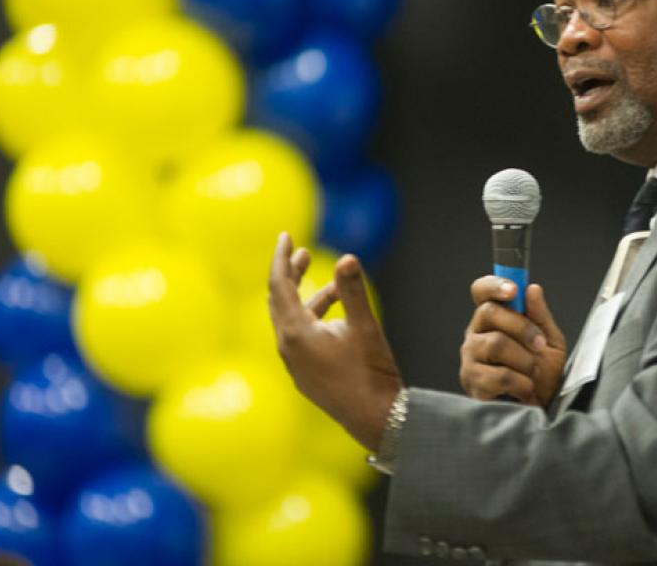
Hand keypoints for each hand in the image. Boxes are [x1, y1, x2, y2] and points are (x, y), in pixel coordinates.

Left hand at [268, 232, 401, 451]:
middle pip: (280, 301)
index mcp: (296, 333)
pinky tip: (338, 318)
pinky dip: (313, 318)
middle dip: (291, 274)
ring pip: (292, 320)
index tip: (285, 237)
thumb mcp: (365, 328)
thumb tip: (347, 257)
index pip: (279, 285)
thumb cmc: (371, 373)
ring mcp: (295, 364)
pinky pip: (300, 337)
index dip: (282, 258)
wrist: (376, 420)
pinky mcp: (306, 374)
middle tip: (303, 253)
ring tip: (333, 285)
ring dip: (307, 298)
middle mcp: (288, 348)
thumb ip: (353, 291)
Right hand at [459, 277, 566, 406]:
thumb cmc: (543, 375)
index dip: (494, 285)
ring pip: (496, 344)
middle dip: (522, 327)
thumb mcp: (550, 341)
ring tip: (532, 373)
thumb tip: (532, 289)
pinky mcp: (472, 383)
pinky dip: (521, 383)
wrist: (542, 409)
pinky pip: (500, 375)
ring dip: (525, 360)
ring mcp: (470, 358)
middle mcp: (476, 334)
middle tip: (540, 345)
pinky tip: (524, 390)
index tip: (514, 290)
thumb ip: (540, 316)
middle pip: (489, 312)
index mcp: (492, 319)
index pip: (481, 291)